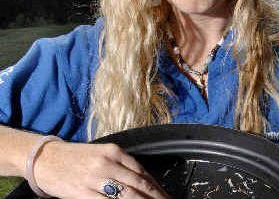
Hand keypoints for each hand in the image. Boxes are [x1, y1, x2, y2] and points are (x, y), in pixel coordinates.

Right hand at [33, 141, 169, 197]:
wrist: (45, 159)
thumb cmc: (76, 158)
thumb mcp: (101, 154)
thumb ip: (122, 165)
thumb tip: (143, 181)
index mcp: (114, 151)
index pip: (142, 171)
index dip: (156, 187)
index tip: (165, 195)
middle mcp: (107, 163)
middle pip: (139, 184)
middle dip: (155, 197)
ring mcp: (95, 178)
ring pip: (127, 195)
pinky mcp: (82, 192)